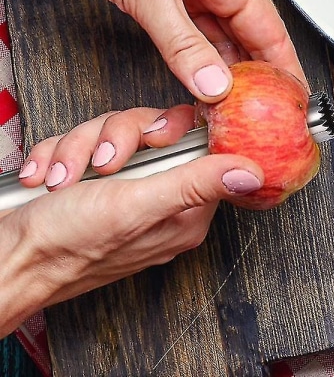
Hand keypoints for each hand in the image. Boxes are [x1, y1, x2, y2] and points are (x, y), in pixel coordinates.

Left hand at [0, 0, 306, 101]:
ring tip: (229, 107)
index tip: (292, 98)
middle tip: (259, 114)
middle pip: (245, 38)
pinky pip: (185, 37)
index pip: (269, 30)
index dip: (284, 67)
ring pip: (214, 40)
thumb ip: (184, 45)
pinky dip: (191, 61)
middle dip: (253, 76)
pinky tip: (196, 81)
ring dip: (220, 72)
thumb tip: (214, 85)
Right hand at [0, 106, 263, 337]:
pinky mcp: (93, 179)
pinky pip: (85, 140)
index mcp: (185, 208)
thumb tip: (253, 173)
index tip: (151, 136)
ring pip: (116, 130)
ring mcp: (124, 187)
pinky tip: (49, 178)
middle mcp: (159, 197)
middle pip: (154, 130)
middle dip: (117, 136)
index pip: (201, 144)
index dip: (174, 129)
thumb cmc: (66, 243)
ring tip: (64, 178)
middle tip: (102, 161)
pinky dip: (61, 155)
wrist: (6, 259)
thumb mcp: (139, 205)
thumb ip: (198, 184)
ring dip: (80, 147)